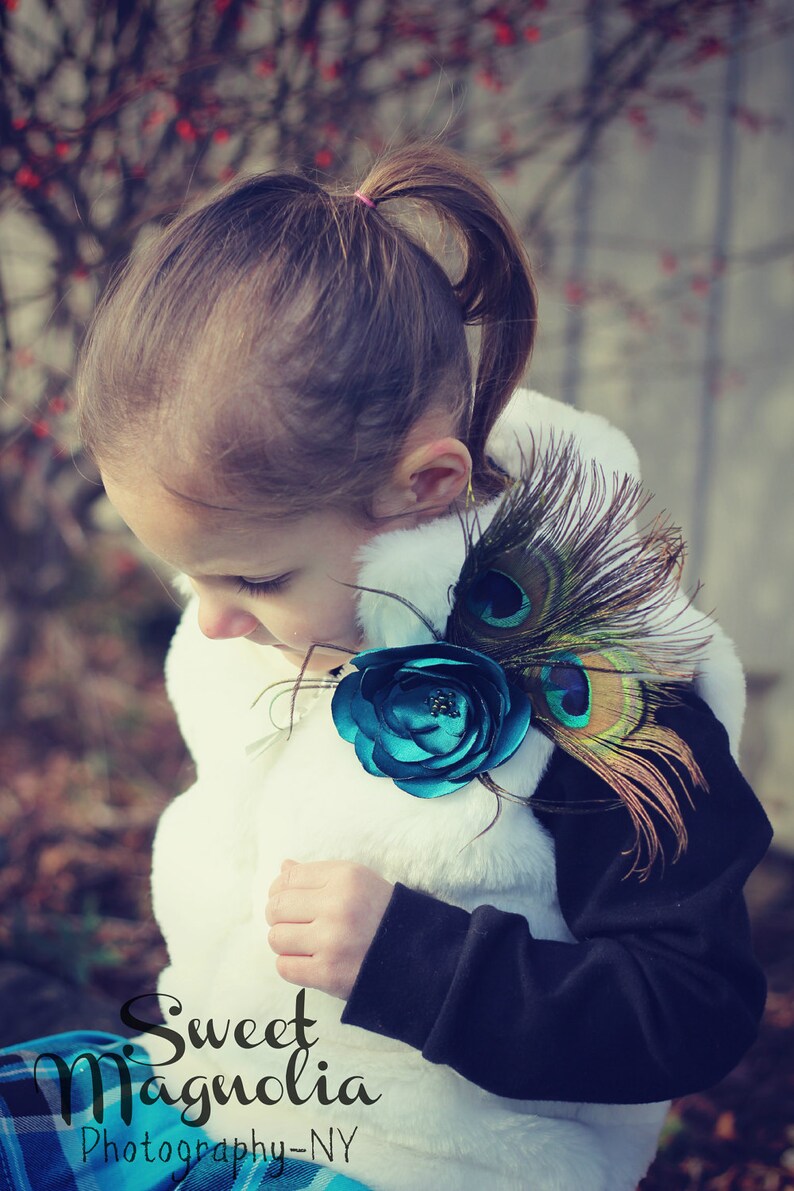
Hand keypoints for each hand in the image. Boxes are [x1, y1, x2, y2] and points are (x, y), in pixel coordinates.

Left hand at [266, 859, 393, 999]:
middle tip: (294, 923)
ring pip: (276, 938)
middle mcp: (337, 906)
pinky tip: (309, 961)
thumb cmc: (381, 914)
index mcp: (345, 877)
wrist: (416, 956)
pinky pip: (284, 967)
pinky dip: (292, 966)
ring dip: (285, 943)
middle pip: (276, 908)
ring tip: (304, 943)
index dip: (280, 890)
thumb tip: (282, 866)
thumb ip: (318, 874)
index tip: (287, 900)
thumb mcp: (358, 882)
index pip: (287, 878)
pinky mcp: (329, 974)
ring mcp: (332, 941)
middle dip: (279, 917)